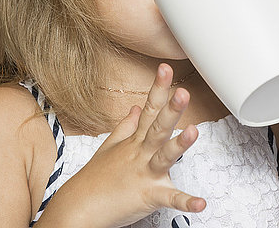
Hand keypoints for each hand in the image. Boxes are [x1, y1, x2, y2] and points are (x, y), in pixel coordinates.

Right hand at [43, 64, 205, 227]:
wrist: (78, 209)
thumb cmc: (95, 179)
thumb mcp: (109, 146)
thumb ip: (126, 126)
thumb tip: (137, 107)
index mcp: (135, 140)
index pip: (149, 109)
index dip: (158, 88)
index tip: (166, 68)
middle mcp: (141, 153)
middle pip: (158, 127)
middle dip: (171, 110)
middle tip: (183, 92)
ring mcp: (144, 174)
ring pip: (164, 156)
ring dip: (179, 145)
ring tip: (194, 132)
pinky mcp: (148, 196)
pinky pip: (169, 199)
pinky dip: (184, 202)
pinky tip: (200, 203)